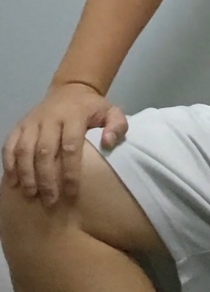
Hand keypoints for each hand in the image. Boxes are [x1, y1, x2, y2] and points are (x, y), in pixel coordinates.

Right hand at [2, 84, 127, 205]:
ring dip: (26, 174)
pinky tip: (12, 182)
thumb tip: (108, 143)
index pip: (70, 146)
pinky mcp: (20, 125)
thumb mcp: (111, 112)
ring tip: (31, 195)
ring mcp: (32, 121)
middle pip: (44, 151)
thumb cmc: (92, 109)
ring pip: (24, 149)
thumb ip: (117, 126)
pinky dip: (9, 164)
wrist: (70, 90)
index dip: (70, 171)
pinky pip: (9, 144)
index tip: (71, 193)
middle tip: (50, 201)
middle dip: (46, 178)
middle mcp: (50, 118)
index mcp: (73, 115)